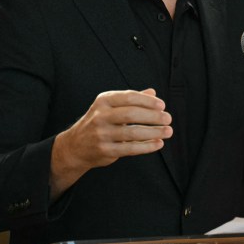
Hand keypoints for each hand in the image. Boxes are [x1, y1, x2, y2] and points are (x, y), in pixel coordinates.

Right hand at [50, 88, 172, 197]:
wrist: (75, 147)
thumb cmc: (99, 123)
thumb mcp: (110, 107)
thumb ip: (131, 100)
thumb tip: (153, 93)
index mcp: (103, 101)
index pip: (129, 97)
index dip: (147, 101)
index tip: (162, 105)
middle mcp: (100, 116)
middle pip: (131, 114)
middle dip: (153, 116)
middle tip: (168, 118)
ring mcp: (102, 134)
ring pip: (132, 133)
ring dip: (153, 132)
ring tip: (168, 131)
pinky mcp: (105, 150)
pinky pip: (130, 148)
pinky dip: (147, 146)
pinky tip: (158, 143)